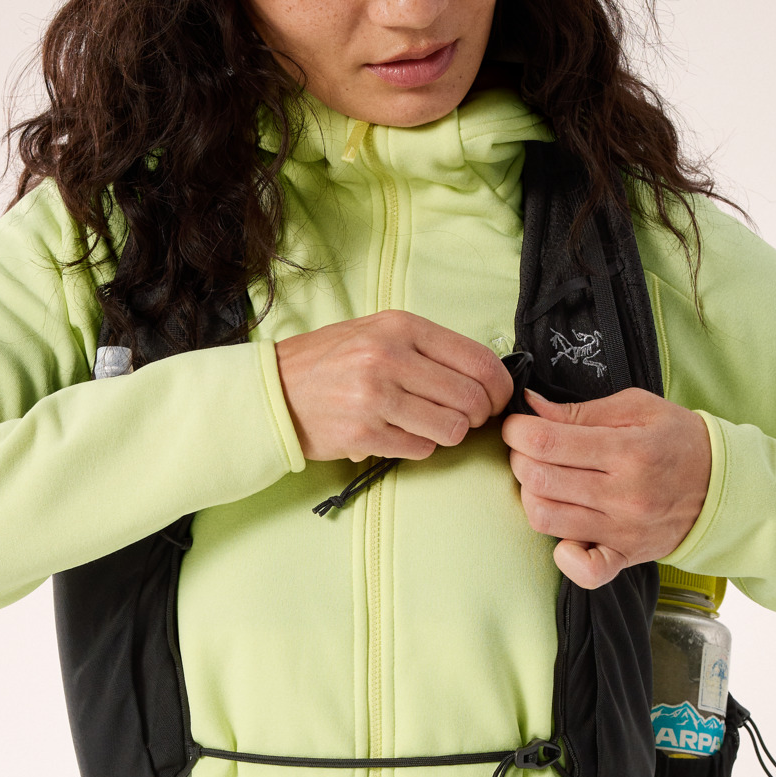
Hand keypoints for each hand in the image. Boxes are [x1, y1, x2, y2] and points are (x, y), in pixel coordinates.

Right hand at [275, 311, 513, 463]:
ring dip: (448, 433)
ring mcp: (375, 398)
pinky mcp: (364, 434)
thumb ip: (428, 347)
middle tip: (465, 417)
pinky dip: (418, 446)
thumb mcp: (378, 332)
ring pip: (451, 428)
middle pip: (471, 398)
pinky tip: (399, 433)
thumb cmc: (333, 361)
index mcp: (400, 327)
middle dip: (477, 415)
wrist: (275, 390)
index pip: (478, 360)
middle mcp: (389, 358)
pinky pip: (420, 449)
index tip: (498, 399)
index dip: (500, 386)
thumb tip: (485, 375)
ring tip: (428, 424)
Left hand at [501, 387, 711, 588]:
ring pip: (546, 519)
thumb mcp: (637, 408)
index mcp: (628, 450)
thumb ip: (580, 410)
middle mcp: (624, 494)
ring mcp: (623, 531)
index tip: (518, 426)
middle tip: (528, 451)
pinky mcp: (625, 556)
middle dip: (519, 459)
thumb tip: (530, 406)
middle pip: (538, 479)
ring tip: (544, 482)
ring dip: (531, 497)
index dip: (518, 431)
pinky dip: (563, 555)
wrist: (722, 485)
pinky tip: (564, 533)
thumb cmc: (678, 440)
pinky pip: (584, 571)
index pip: (546, 441)